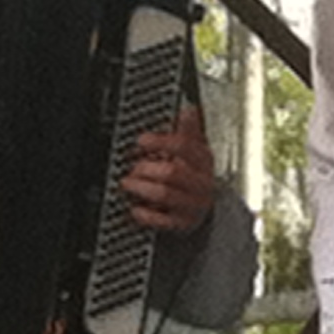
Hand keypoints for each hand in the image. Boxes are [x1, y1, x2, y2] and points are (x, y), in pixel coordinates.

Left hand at [121, 105, 215, 235]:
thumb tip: (189, 109)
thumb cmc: (194, 178)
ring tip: (128, 183)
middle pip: (173, 171)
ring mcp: (193, 205)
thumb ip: (189, 132)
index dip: (160, 142)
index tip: (142, 141)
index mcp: (203, 160)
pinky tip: (136, 208)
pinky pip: (163, 221)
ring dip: (141, 187)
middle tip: (133, 167)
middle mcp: (201, 183)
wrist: (205, 211)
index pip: (184, 146)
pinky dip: (145, 214)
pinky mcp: (184, 224)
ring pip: (166, 194)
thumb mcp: (195, 153)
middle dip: (147, 168)